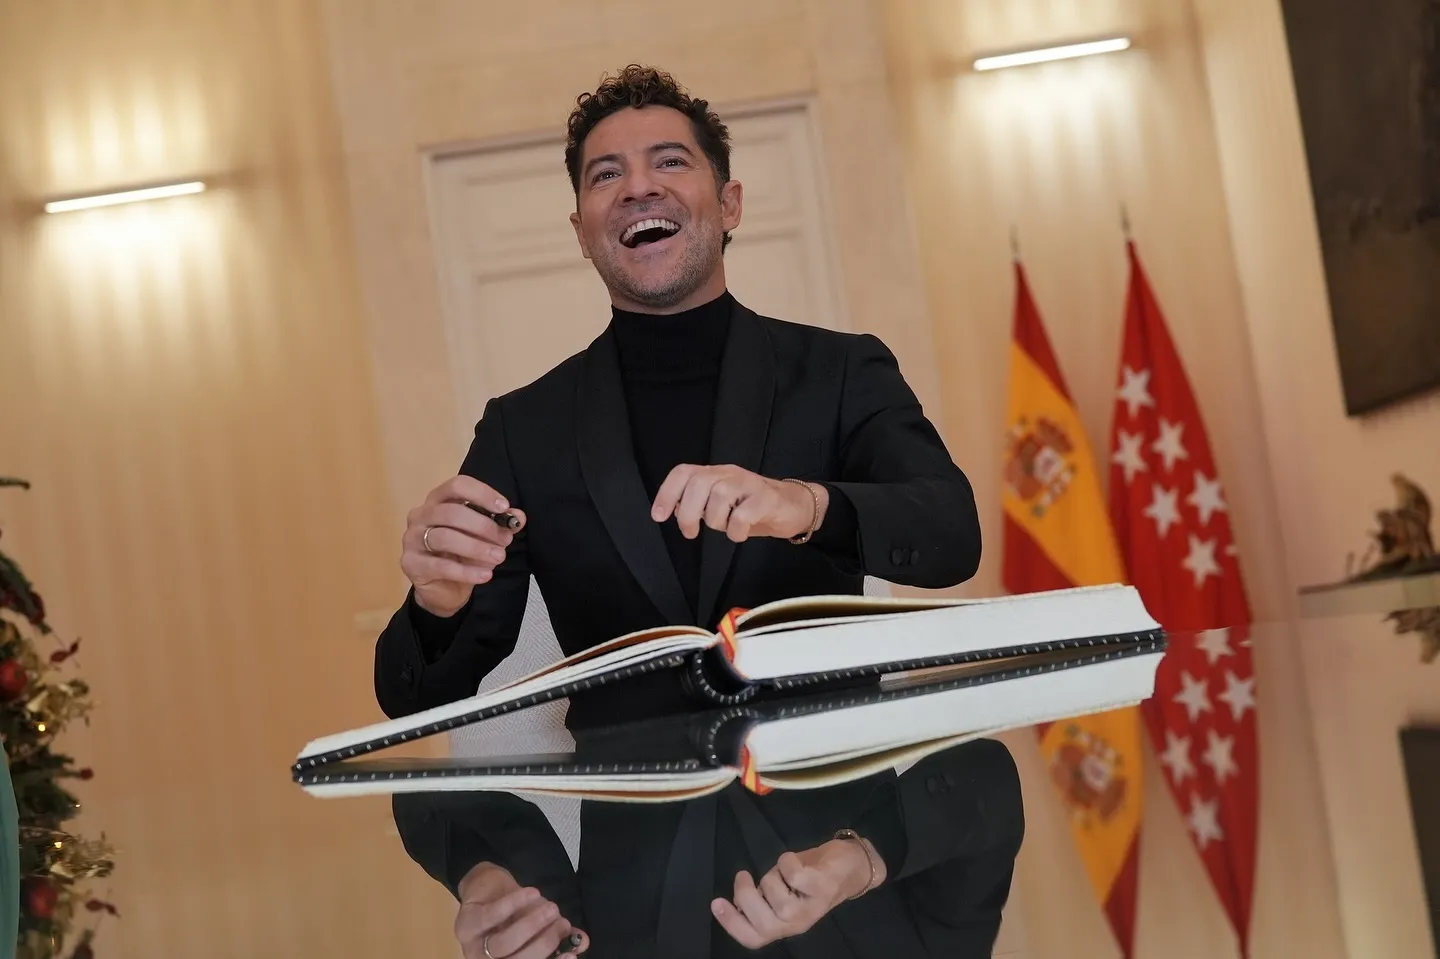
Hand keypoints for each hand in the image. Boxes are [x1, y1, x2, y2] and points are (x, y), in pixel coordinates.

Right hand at [401, 476, 526, 617]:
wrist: (443, 589)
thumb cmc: (462, 555)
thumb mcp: (485, 538)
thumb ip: (500, 524)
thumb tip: (518, 517)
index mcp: (438, 500)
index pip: (457, 486)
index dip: (482, 493)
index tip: (504, 508)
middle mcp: (421, 515)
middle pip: (451, 512)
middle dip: (483, 526)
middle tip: (505, 540)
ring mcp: (411, 538)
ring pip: (444, 538)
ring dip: (476, 547)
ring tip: (499, 557)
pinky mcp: (410, 563)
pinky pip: (440, 566)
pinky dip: (466, 571)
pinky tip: (485, 575)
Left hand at [454, 863, 588, 958]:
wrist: (488, 887)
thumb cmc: (515, 913)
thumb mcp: (540, 924)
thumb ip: (560, 934)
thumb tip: (583, 941)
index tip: (572, 955)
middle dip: (543, 944)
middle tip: (562, 923)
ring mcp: (472, 946)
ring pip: (502, 944)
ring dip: (530, 926)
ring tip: (552, 908)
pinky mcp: (465, 923)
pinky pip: (491, 916)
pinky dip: (514, 905)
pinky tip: (533, 892)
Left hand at [651, 465, 826, 542]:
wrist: (794, 507)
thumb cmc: (753, 508)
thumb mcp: (722, 506)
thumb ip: (700, 505)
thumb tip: (675, 512)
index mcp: (716, 473)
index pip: (684, 472)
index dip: (667, 493)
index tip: (658, 516)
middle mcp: (730, 473)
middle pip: (699, 483)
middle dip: (688, 512)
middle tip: (690, 533)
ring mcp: (749, 484)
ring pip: (720, 496)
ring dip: (716, 521)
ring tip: (725, 529)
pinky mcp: (767, 499)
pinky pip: (742, 514)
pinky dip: (736, 530)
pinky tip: (740, 534)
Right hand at [711, 837, 882, 947]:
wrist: (852, 865)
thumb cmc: (812, 876)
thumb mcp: (785, 893)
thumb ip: (764, 899)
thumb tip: (738, 900)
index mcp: (785, 925)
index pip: (754, 938)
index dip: (732, 925)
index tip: (715, 903)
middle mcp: (798, 922)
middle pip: (763, 924)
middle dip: (746, 897)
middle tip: (743, 877)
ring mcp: (812, 907)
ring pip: (777, 897)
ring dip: (771, 876)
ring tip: (780, 869)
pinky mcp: (823, 887)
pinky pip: (795, 876)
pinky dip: (787, 862)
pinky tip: (792, 859)